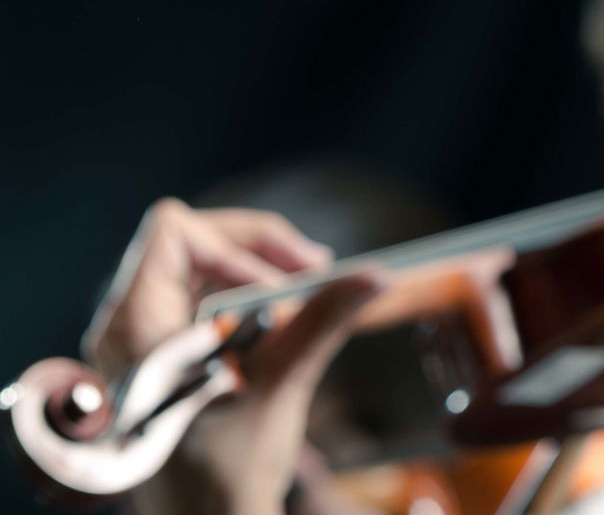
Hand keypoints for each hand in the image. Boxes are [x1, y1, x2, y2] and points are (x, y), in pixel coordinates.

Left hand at [83, 199, 386, 514]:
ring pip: (198, 267)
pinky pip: (200, 298)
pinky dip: (246, 298)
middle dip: (258, 251)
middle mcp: (127, 324)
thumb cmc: (225, 469)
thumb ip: (326, 317)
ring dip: (257, 272)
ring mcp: (141, 339)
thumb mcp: (282, 381)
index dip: (239, 243)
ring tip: (306, 294)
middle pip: (190, 241)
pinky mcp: (162, 354)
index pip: (177, 232)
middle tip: (316, 271)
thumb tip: (378, 275)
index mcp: (138, 325)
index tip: (289, 280)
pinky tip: (284, 319)